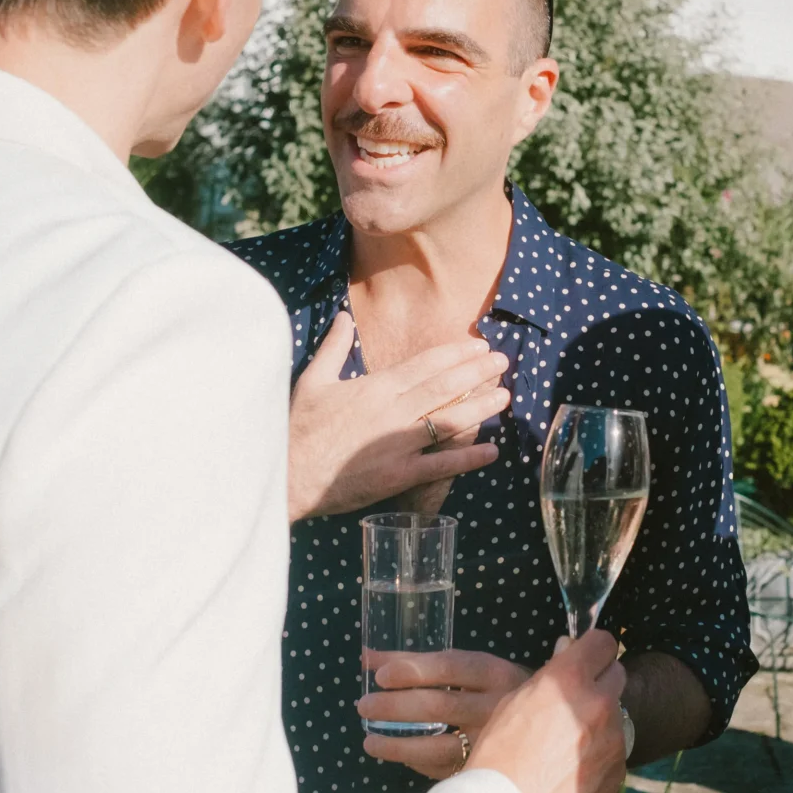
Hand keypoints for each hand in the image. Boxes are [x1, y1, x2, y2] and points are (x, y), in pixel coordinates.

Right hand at [287, 312, 510, 521]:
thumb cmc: (297, 427)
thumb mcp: (313, 379)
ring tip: (506, 396)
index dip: (455, 354)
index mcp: (376, 386)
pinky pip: (440, 465)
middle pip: (444, 387)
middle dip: (477, 372)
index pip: (425, 364)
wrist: (286, 472)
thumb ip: (334, 347)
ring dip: (481, 407)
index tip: (478, 346)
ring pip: (449, 421)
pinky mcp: (397, 475)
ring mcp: (398, 444)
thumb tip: (344, 317)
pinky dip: (468, 458)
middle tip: (503, 362)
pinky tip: (491, 451)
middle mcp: (392, 411)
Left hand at [359, 649, 532, 779]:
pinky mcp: (488, 769)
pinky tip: (400, 756)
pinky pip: (446, 770)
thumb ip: (423, 661)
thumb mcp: (473, 667)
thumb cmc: (499, 689)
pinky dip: (418, 762)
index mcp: (495, 672)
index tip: (380, 674)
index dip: (413, 670)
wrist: (556, 727)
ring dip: (398, 745)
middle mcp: (496, 706)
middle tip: (364, 706)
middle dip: (394, 707)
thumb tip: (367, 656)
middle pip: (437, 706)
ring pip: (438, 746)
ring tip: (369, 740)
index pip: (449, 668)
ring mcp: (493, 743)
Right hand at [462, 629, 626, 792]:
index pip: (602, 642)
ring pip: (617, 714)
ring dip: (600, 718)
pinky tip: (573, 767)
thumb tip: (567, 653)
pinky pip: (615, 750)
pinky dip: (600, 752)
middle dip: (600, 678)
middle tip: (577, 695)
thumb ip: (547, 677)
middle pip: (617, 673)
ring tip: (568, 741)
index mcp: (568, 680)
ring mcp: (613, 741)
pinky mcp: (617, 773)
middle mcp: (598, 705)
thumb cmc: (497, 756)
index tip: (583, 655)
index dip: (591, 647)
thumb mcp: (512, 702)